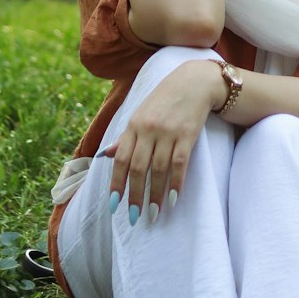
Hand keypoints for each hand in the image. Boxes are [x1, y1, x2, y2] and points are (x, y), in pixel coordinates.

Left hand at [102, 60, 225, 222]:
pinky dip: (176, 182)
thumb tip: (104, 155)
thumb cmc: (164, 99)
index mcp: (133, 124)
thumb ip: (125, 136)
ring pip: (158, 169)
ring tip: (154, 213)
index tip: (114, 205)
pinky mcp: (187, 134)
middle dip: (135, 195)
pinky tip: (173, 198)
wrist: (194, 81)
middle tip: (135, 216)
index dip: (116, 183)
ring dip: (156, 194)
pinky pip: (180, 163)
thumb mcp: (140, 113)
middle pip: (138, 167)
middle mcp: (148, 128)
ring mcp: (168, 131)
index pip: (120, 158)